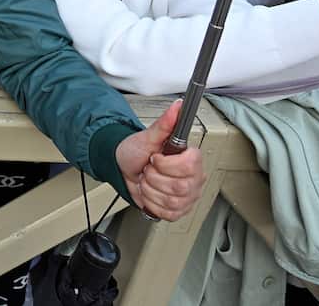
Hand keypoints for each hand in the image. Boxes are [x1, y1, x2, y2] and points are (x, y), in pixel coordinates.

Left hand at [115, 100, 205, 221]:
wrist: (124, 167)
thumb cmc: (137, 151)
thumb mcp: (148, 136)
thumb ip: (165, 122)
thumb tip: (177, 106)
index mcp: (192, 159)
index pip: (188, 166)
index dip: (166, 164)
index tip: (156, 158)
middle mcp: (194, 179)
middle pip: (179, 187)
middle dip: (154, 177)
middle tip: (149, 169)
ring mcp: (188, 196)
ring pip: (171, 201)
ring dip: (150, 189)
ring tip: (148, 180)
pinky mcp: (179, 210)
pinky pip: (167, 213)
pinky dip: (151, 203)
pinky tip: (150, 192)